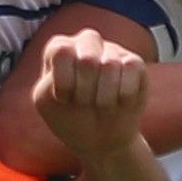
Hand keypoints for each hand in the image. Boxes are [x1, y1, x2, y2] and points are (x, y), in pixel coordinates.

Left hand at [33, 29, 147, 164]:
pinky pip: (132, 70)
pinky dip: (125, 96)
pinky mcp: (134, 62)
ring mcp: (112, 50)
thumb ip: (51, 80)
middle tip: (84, 103)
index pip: (62, 52)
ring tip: (101, 105)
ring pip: (110, 66)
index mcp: (60, 47)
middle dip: (85, 92)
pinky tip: (119, 102)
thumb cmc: (69, 116)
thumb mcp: (47, 102)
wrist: (99, 138)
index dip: (64, 83)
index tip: (63, 99)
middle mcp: (86, 42)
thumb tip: (82, 64)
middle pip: (87, 59)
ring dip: (104, 98)